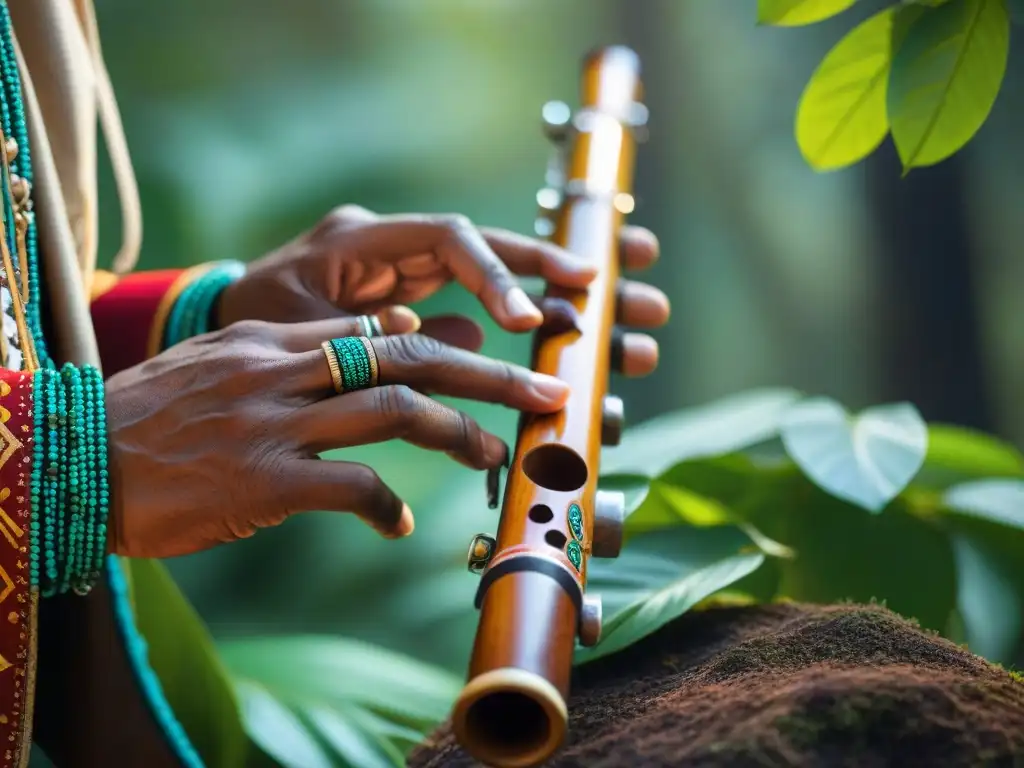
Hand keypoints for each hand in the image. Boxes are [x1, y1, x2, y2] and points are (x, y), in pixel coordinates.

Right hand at [105, 316, 573, 558]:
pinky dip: (385, 506)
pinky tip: (399, 525)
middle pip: (411, 358)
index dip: (453, 343)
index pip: (384, 332)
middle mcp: (284, 371)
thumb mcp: (227, 361)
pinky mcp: (260, 482)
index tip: (500, 360)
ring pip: (393, 411)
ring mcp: (273, 424)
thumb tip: (391, 335)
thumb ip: (304, 347)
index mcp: (277, 339)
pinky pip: (349, 487)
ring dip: (457, 433)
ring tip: (493, 455)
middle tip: (545, 389)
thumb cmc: (153, 416)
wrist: (71, 459)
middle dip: (490, 372)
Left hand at [217, 205, 669, 376]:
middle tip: (612, 281)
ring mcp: (411, 272)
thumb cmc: (250, 323)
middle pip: (491, 245)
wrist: (227, 324)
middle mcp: (396, 247)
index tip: (527, 322)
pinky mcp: (419, 298)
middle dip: (552, 263)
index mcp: (363, 239)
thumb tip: (445, 339)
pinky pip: (482, 308)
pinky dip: (526, 321)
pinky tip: (570, 336)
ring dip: (557, 292)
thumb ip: (364, 332)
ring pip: (499, 273)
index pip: (446, 240)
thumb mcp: (294, 331)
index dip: (493, 276)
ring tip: (623, 310)